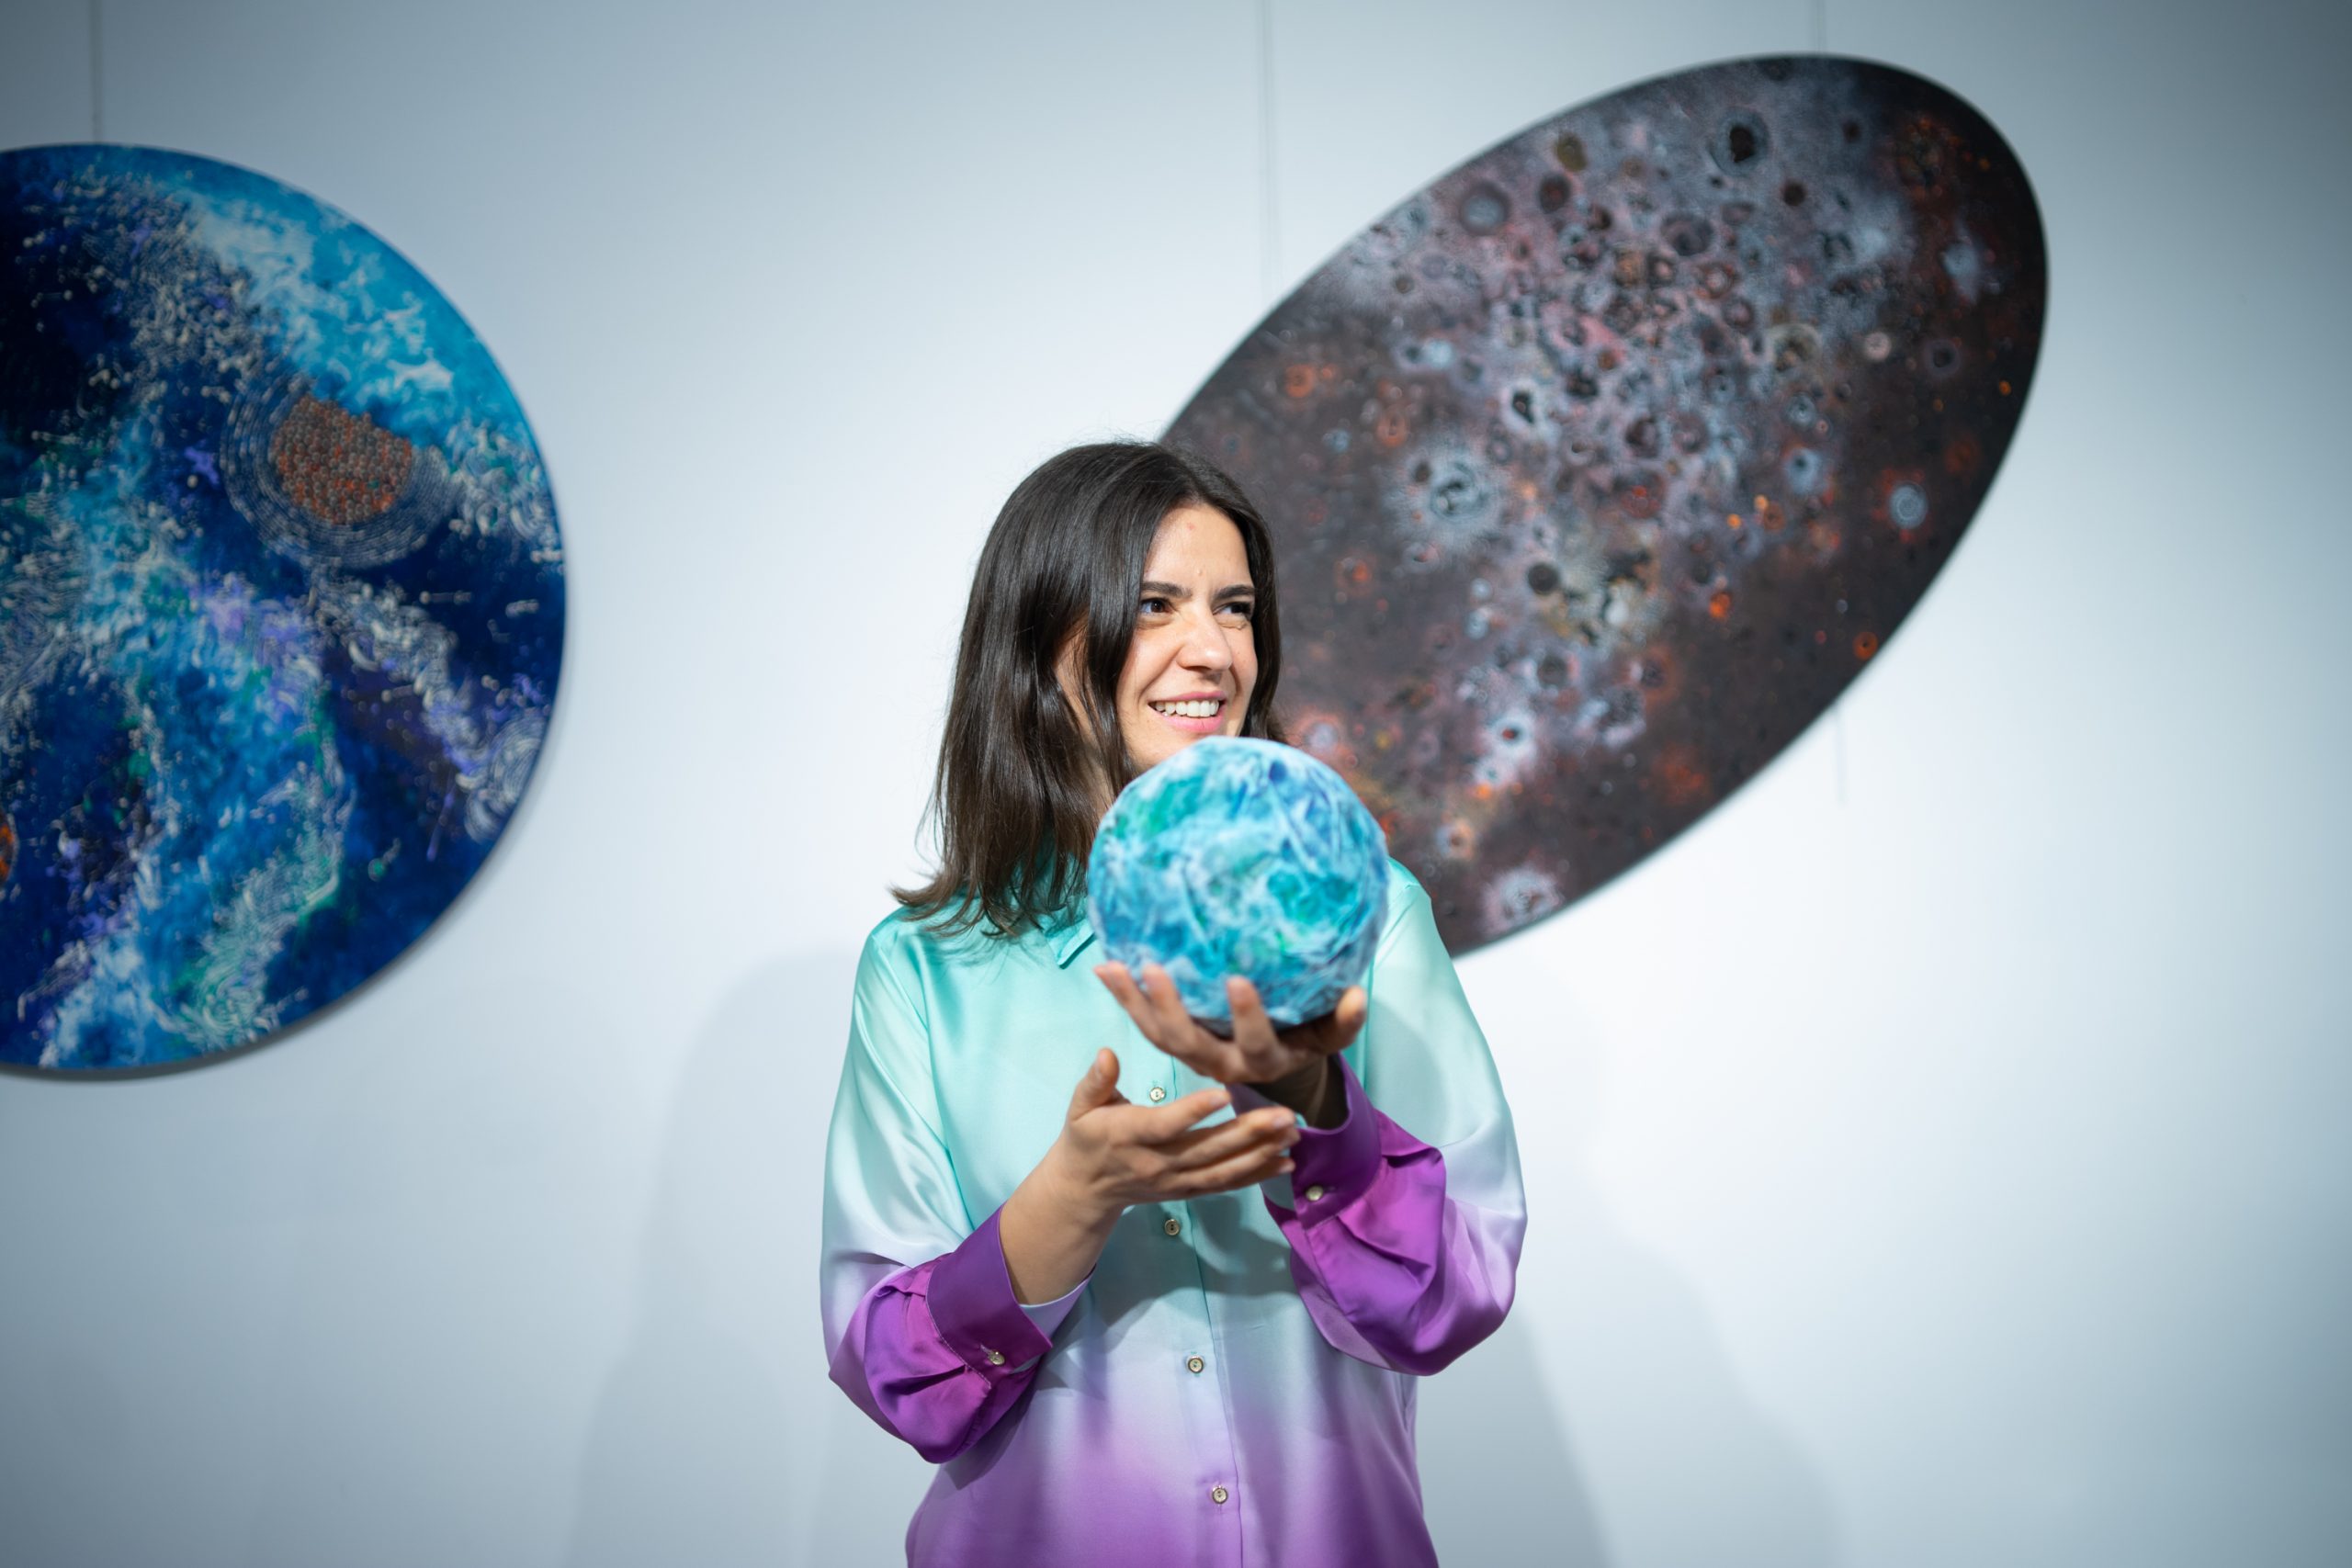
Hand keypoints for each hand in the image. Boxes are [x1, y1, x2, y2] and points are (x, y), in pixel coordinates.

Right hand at [1039, 1047, 1300, 1226]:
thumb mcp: (1080, 1105)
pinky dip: (1256, 1175)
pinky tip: (1285, 1163)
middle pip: (1206, 1149)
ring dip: (1261, 1153)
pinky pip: (1225, 1185)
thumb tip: (1107, 1053)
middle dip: (1248, 1132)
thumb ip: (1096, 1081)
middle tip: (1283, 1114)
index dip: (1194, 1110)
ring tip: (1293, 1134)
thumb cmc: (1085, 1136)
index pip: (1166, 1124)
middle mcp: (1157, 1163)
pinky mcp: (1187, 1191)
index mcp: (1130, 1136)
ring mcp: (1175, 1181)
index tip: (1225, 1091)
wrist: (1083, 1190)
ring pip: (1222, 1169)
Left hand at [1094, 963, 1366, 1116]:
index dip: (1247, 1018)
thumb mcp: (1327, 1035)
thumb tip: (1357, 995)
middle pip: (1190, 1043)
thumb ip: (1341, 1021)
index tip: (1238, 982)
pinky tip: (1106, 967)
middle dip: (1170, 1008)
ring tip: (1114, 967)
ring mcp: (1195, 1055)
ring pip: (1158, 1035)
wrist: (1276, 1064)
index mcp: (1262, 1061)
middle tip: (1155, 969)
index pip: (1255, 1043)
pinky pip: (1145, 1023)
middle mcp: (1222, 1064)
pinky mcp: (1175, 1042)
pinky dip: (1125, 998)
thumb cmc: (1305, 1038)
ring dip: (1134, 1002)